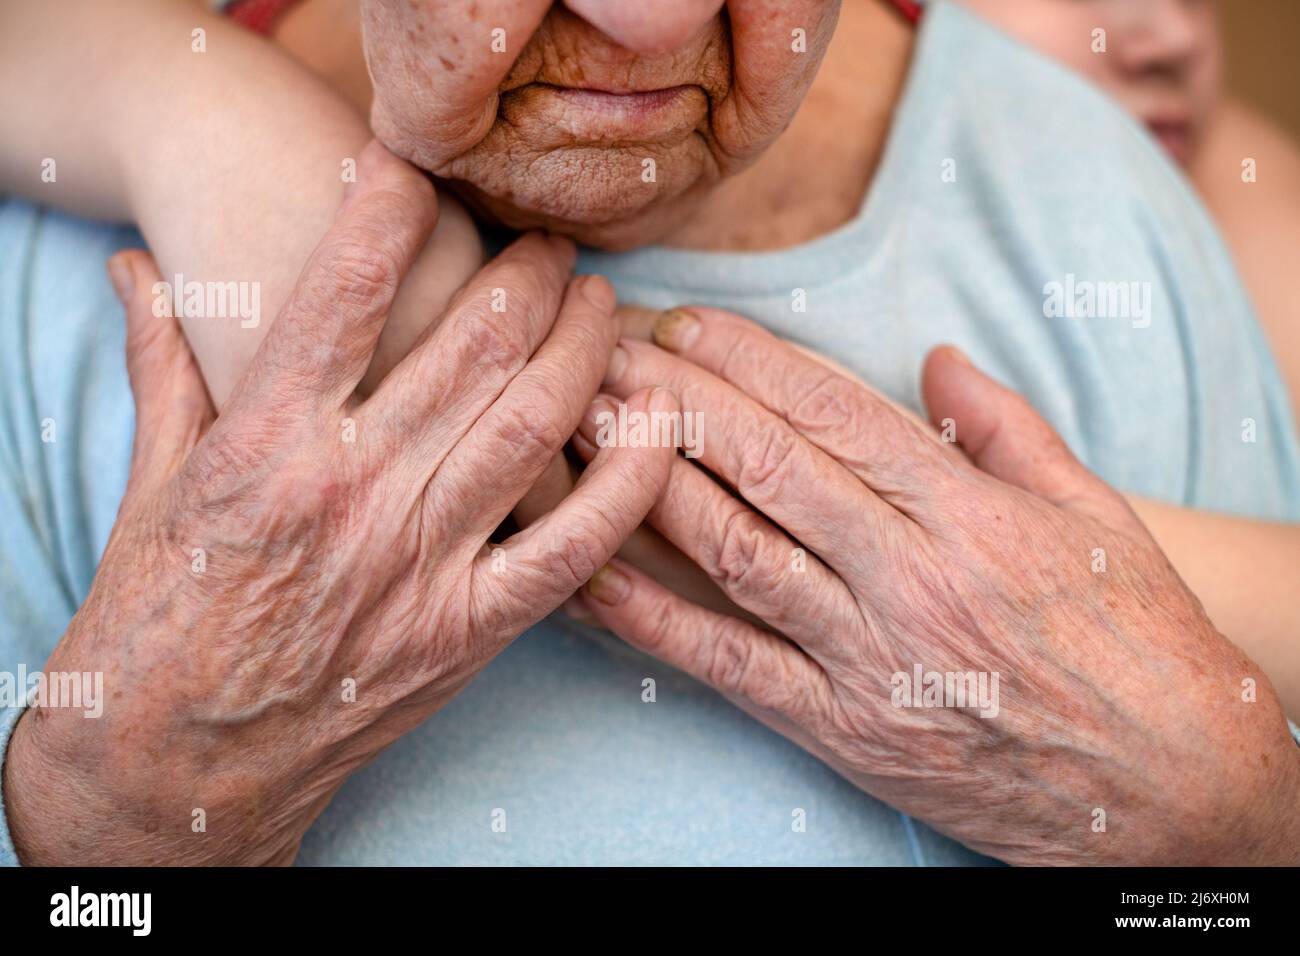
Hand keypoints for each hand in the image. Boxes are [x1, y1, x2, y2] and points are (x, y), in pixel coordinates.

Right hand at [2, 142, 676, 865]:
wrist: (176, 768)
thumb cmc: (156, 622)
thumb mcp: (148, 485)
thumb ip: (165, 368)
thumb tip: (138, 268)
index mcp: (270, 443)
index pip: (348, 291)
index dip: (396, 208)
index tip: (424, 167)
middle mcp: (357, 491)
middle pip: (475, 343)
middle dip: (527, 271)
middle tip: (549, 241)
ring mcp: (422, 563)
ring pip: (534, 423)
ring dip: (585, 345)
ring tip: (601, 299)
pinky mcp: (469, 629)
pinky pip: (574, 544)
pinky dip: (629, 480)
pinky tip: (659, 421)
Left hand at [576, 306, 1299, 864]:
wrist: (1169, 783)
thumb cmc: (1136, 636)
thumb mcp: (1094, 510)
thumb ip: (1008, 427)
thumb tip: (935, 358)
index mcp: (969, 511)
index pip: (835, 414)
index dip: (749, 362)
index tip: (686, 326)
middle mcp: (911, 576)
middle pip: (770, 470)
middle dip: (679, 405)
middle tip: (605, 358)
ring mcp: (871, 656)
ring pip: (739, 554)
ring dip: (651, 488)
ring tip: (587, 434)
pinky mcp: (845, 729)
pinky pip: (734, 667)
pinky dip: (656, 624)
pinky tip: (593, 579)